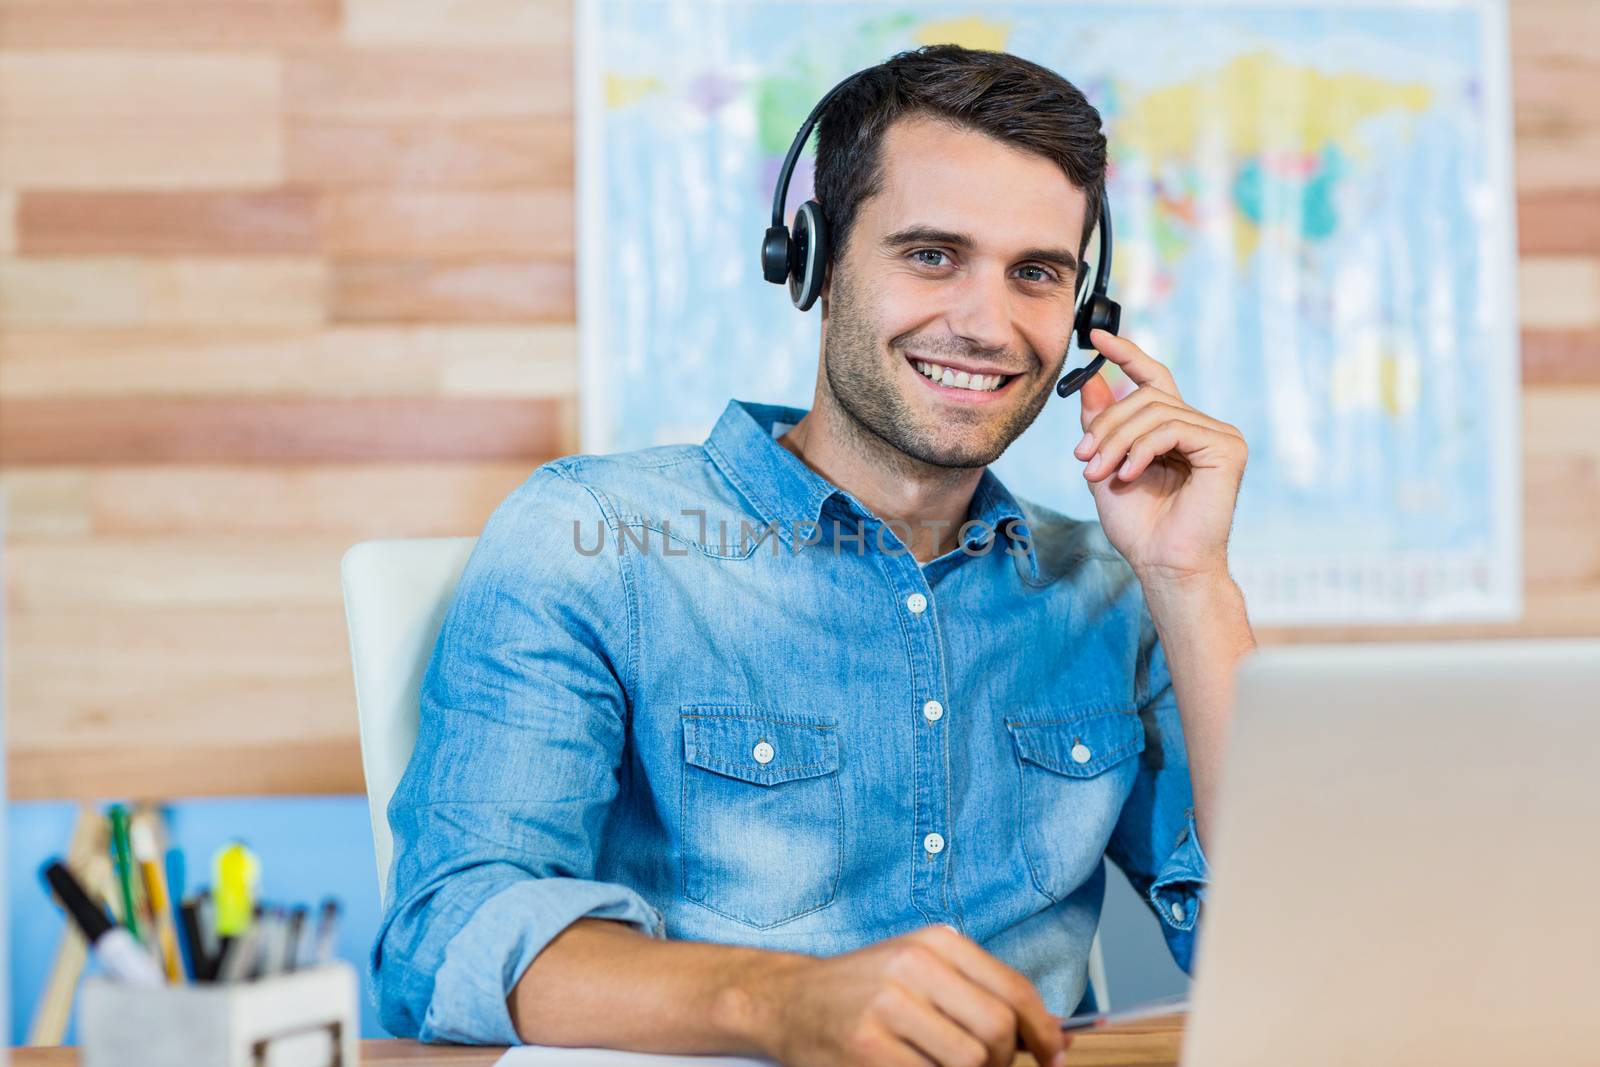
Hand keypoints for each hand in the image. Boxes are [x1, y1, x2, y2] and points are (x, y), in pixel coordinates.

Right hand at [743, 924, 1070, 1066]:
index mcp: (934, 941)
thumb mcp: (921, 970)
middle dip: (1003, 1062)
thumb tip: (1050, 1035)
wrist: (788, 1001)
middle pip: (997, 1030)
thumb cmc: (864, 991)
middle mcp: (913, 965)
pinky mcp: (866, 1047)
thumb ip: (978, 992)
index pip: (1012, 989)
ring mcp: (887, 1006)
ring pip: (969, 1062)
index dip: (1044, 1031)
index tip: (1055, 1055)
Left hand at [1072, 328, 1247, 586]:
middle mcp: (1199, 426)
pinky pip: (1172, 428)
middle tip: (1083, 459)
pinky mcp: (1226, 448)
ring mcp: (1218, 435)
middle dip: (1106, 425)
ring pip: (1153, 411)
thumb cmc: (1139, 526)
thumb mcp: (1106, 466)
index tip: (1095, 336)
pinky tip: (1130, 474)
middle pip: (1143, 396)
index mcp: (1174, 430)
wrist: (1162, 564)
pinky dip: (1142, 449)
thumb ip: (1101, 424)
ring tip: (1099, 473)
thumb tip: (1090, 379)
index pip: (1153, 378)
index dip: (1126, 354)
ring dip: (1116, 441)